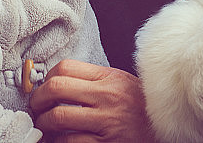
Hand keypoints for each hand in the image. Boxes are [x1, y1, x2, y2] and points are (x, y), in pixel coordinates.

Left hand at [29, 59, 155, 142]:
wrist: (166, 129)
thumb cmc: (142, 108)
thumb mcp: (122, 84)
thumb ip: (95, 80)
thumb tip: (59, 82)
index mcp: (109, 78)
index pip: (66, 67)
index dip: (46, 78)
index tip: (43, 88)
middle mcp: (107, 96)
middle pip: (57, 88)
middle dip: (38, 99)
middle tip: (35, 107)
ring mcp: (106, 121)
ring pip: (58, 117)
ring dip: (43, 123)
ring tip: (43, 126)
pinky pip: (70, 141)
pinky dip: (57, 141)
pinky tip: (57, 140)